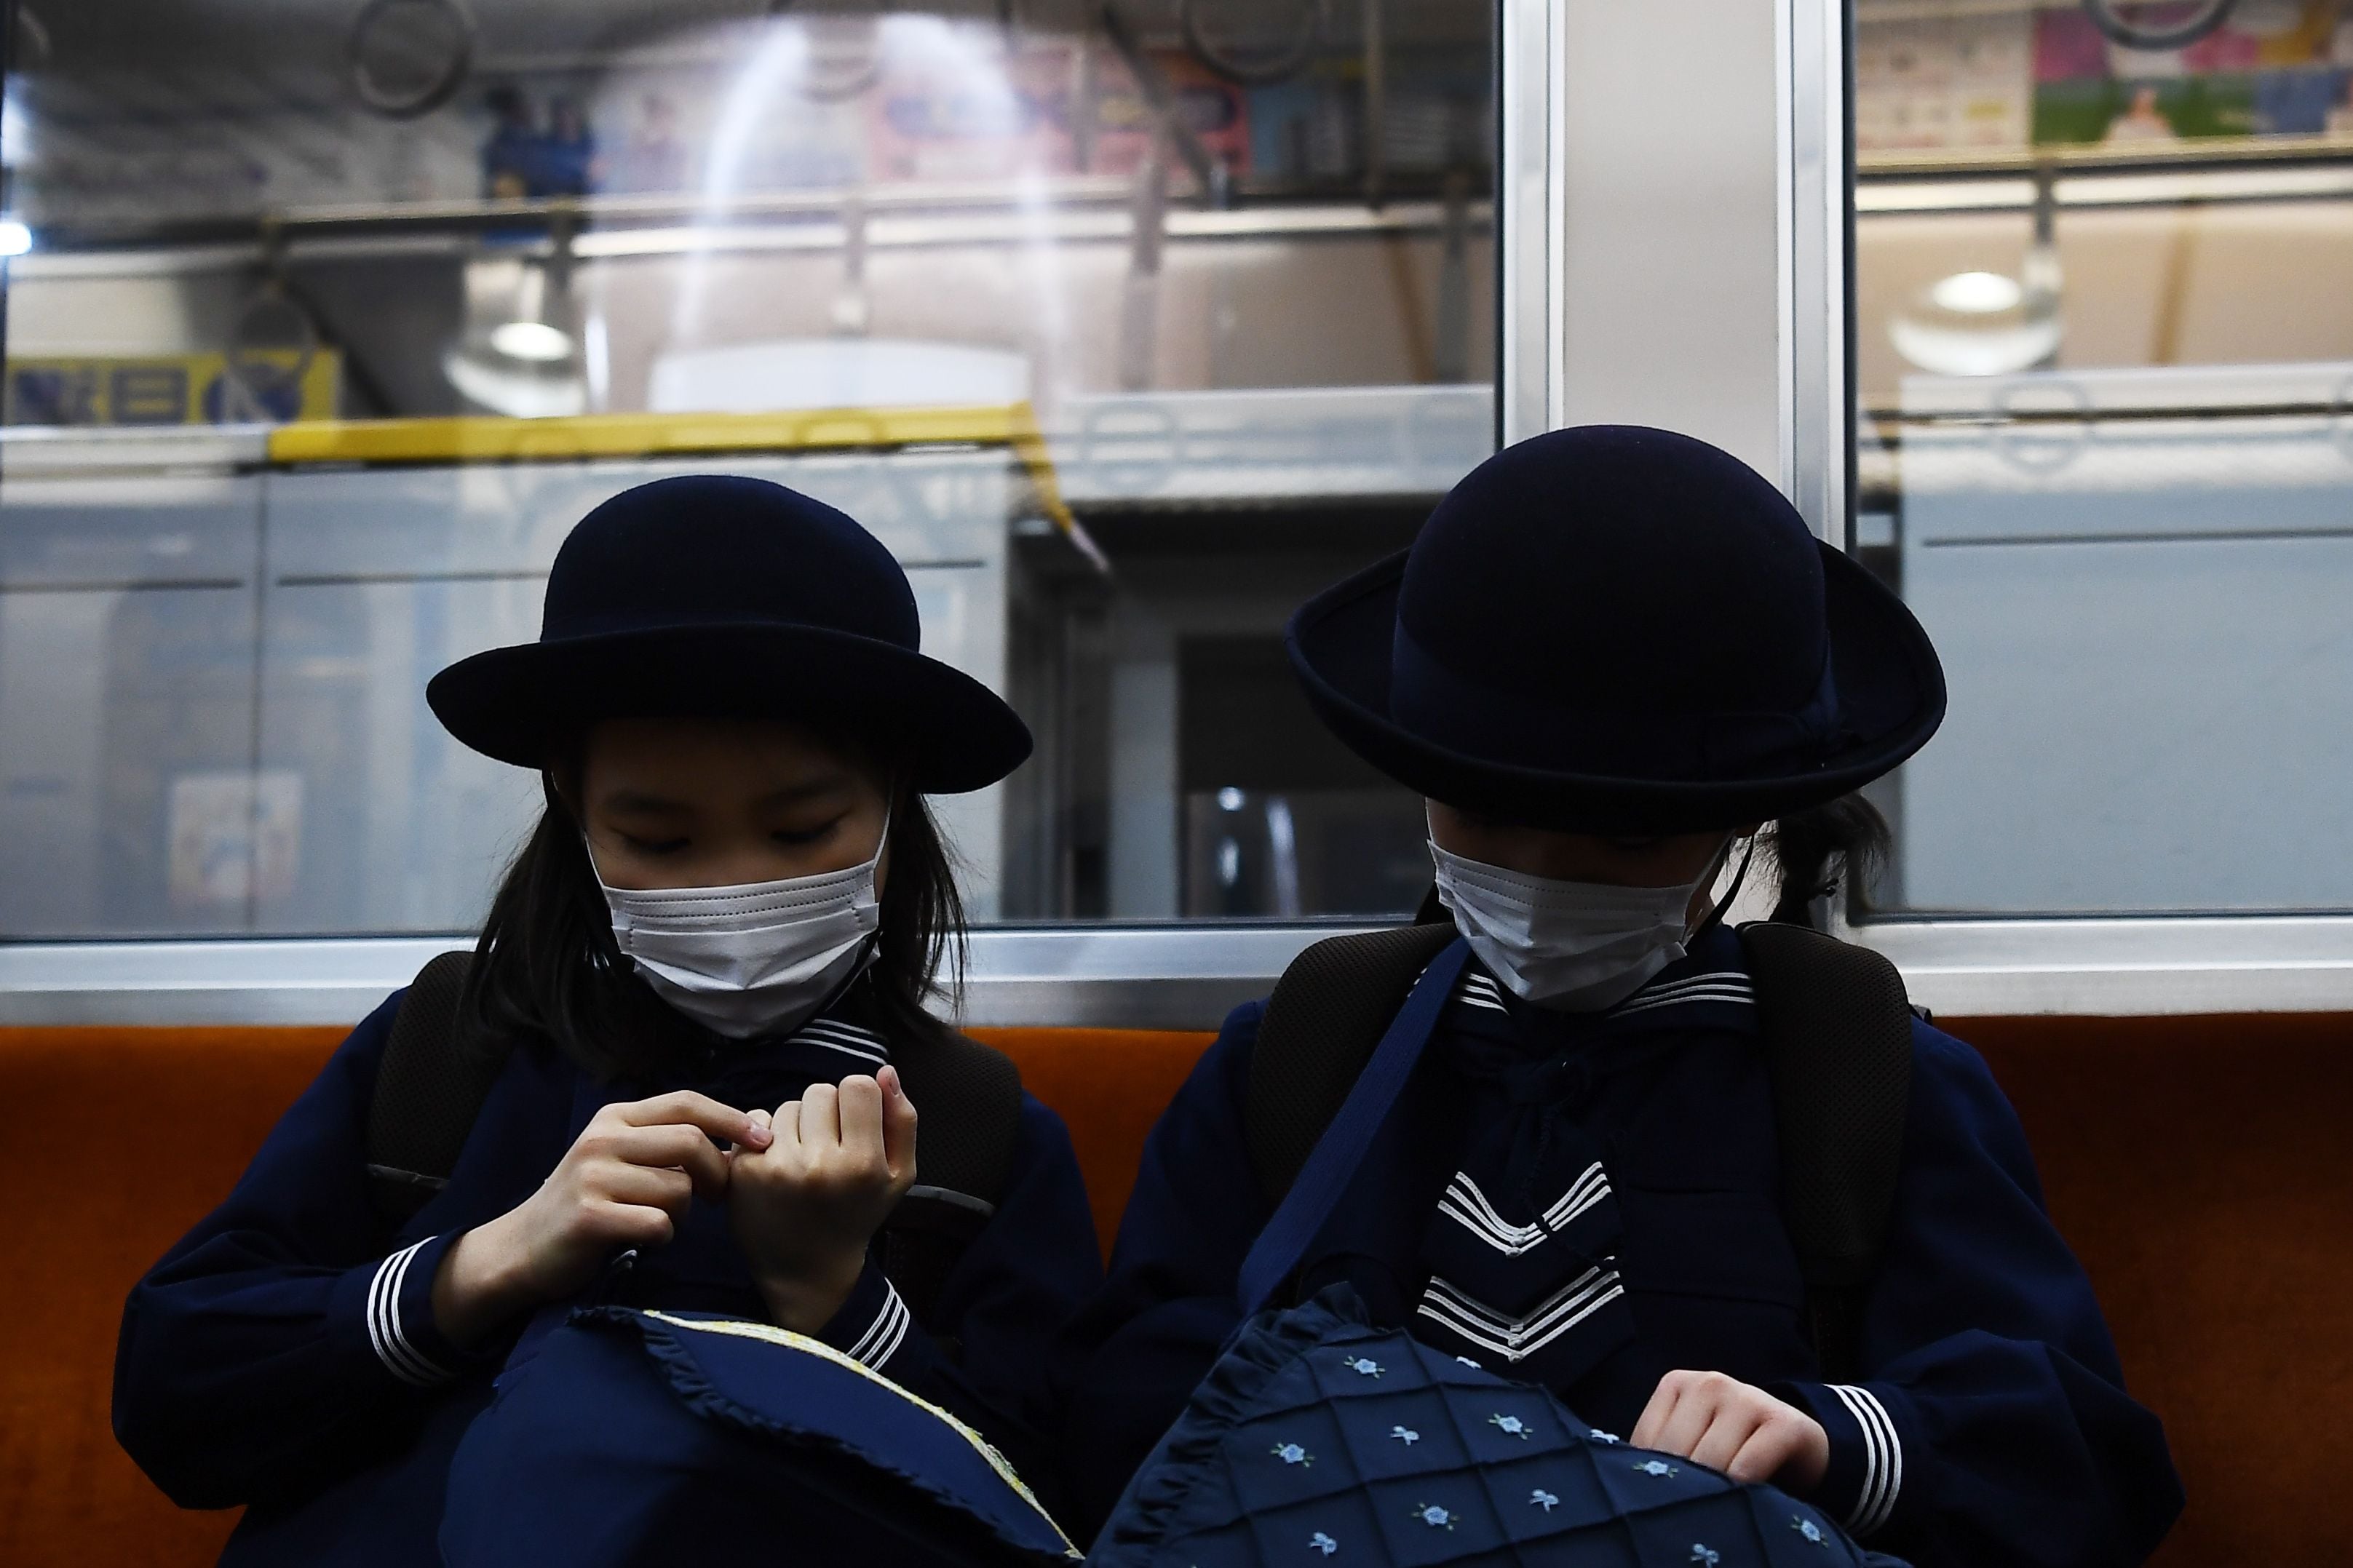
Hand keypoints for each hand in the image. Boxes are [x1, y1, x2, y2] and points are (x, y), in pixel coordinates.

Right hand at [432, 1091, 768, 1347]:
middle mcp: (603, 1138)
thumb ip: (671, 1145)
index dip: (731, 1118)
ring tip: (655, 1219)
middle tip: (716, 1197)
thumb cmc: (589, 1203)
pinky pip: (659, 1223)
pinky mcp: (590, 1216)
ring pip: (679, 1188)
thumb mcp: (622, 1158)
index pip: (687, 1102)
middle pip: (690, 1141)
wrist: (522, 1247)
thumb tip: (743, 1141)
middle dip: (716, 1172)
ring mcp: (593, 1176)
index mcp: (615, 1117)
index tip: (763, 1139)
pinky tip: (641, 1238)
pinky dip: (663, 1236)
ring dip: (682, 1212)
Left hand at [729, 1067, 917, 1333]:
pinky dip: (767, 1137)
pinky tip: (777, 1166)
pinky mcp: (744, 1172)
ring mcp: (778, 1168)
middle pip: (821, 1091)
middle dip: (826, 1114)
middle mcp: (820, 1165)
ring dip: (796, 1125)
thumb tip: (886, 1071)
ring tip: (803, 1161)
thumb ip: (902, 1121)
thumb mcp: (898, 1176)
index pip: (859, 1085)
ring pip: (788, 1106)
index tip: (854, 1129)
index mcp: (863, 1164)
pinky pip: (756, 1121)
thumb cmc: (857, 1215)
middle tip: (827, 1150)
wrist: (806, 1269)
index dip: (858, 1102)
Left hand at [1631, 1369, 1829, 1490]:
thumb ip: (1662, 1450)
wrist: (1800, 1443)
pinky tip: (1741, 1499)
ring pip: (1711, 1460)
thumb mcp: (1691, 1441)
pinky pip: (1749, 1466)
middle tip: (1688, 1509)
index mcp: (1677, 1384)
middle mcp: (1710, 1383)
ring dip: (1712, 1491)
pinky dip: (1742, 1489)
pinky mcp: (1782, 1422)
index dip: (1652, 1477)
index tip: (1661, 1497)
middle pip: (1677, 1451)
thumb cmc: (1731, 1449)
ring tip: (1714, 1507)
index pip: (1646, 1440)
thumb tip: (1627, 1483)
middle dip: (1683, 1487)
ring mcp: (1748, 1397)